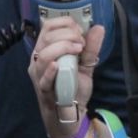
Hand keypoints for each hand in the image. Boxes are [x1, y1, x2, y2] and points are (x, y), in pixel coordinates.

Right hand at [27, 16, 103, 136]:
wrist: (69, 114)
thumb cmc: (73, 87)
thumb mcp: (85, 65)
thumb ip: (90, 48)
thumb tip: (99, 27)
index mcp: (46, 49)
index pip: (47, 26)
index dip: (64, 23)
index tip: (80, 31)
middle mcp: (38, 59)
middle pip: (46, 37)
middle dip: (68, 34)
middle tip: (82, 43)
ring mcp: (39, 75)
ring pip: (43, 55)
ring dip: (62, 48)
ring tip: (78, 50)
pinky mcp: (43, 90)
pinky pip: (43, 79)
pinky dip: (50, 71)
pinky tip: (58, 65)